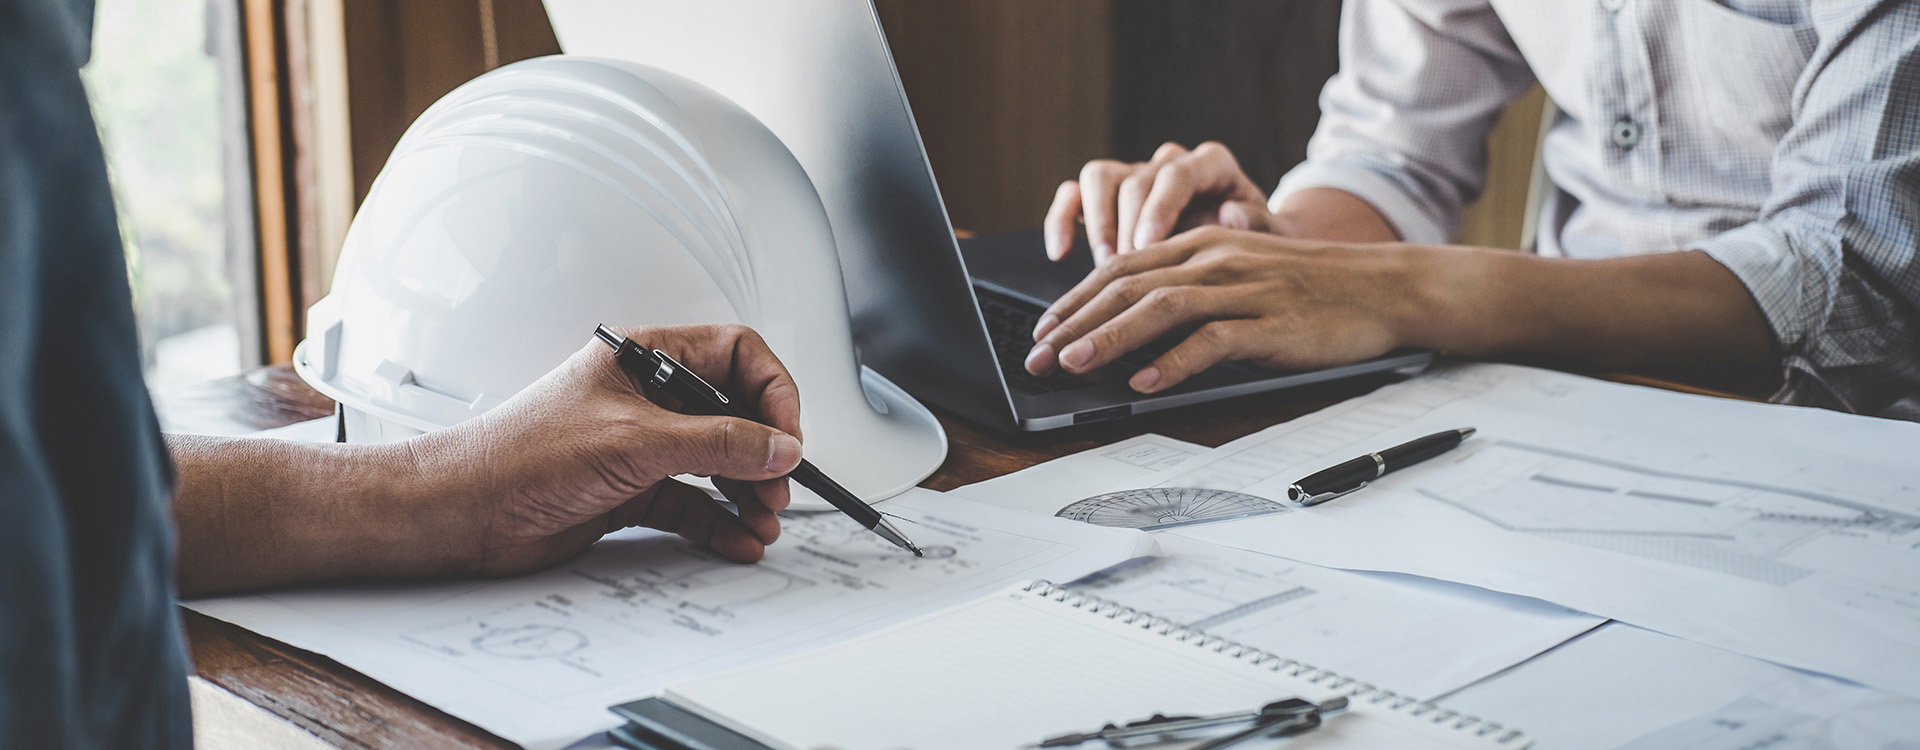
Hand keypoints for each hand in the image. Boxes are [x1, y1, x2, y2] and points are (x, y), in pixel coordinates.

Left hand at [413, 324, 804, 574]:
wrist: (465, 512)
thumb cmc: (519, 454)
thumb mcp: (637, 440)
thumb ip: (719, 443)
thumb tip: (780, 447)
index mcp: (647, 359)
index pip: (736, 356)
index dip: (772, 392)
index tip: (788, 435)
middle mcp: (648, 399)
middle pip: (735, 415)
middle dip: (764, 453)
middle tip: (778, 486)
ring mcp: (641, 446)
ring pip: (718, 464)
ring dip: (747, 494)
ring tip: (763, 520)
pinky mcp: (631, 490)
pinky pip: (694, 503)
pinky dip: (720, 523)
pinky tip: (736, 540)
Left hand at [1024, 227, 1424, 392]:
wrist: (1385, 286)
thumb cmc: (1309, 288)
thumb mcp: (1241, 274)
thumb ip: (1189, 289)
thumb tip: (1128, 327)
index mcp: (1202, 244)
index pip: (1121, 268)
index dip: (1074, 299)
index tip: (1040, 331)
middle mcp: (1216, 260)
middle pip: (1129, 286)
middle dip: (1075, 322)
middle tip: (1038, 356)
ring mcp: (1246, 290)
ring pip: (1162, 308)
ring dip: (1111, 338)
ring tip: (1075, 365)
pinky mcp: (1274, 324)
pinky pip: (1215, 340)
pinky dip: (1177, 362)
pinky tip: (1148, 382)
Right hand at [1045, 141, 1277, 263]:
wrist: (1244, 255)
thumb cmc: (1259, 247)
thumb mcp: (1274, 239)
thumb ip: (1260, 226)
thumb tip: (1231, 214)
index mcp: (1211, 166)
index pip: (1177, 173)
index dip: (1159, 208)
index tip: (1147, 246)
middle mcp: (1169, 164)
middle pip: (1134, 178)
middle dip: (1125, 225)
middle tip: (1123, 268)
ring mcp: (1136, 178)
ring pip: (1099, 177)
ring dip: (1095, 223)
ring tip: (1103, 266)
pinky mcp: (1107, 198)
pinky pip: (1074, 195)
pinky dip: (1062, 220)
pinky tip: (1060, 253)